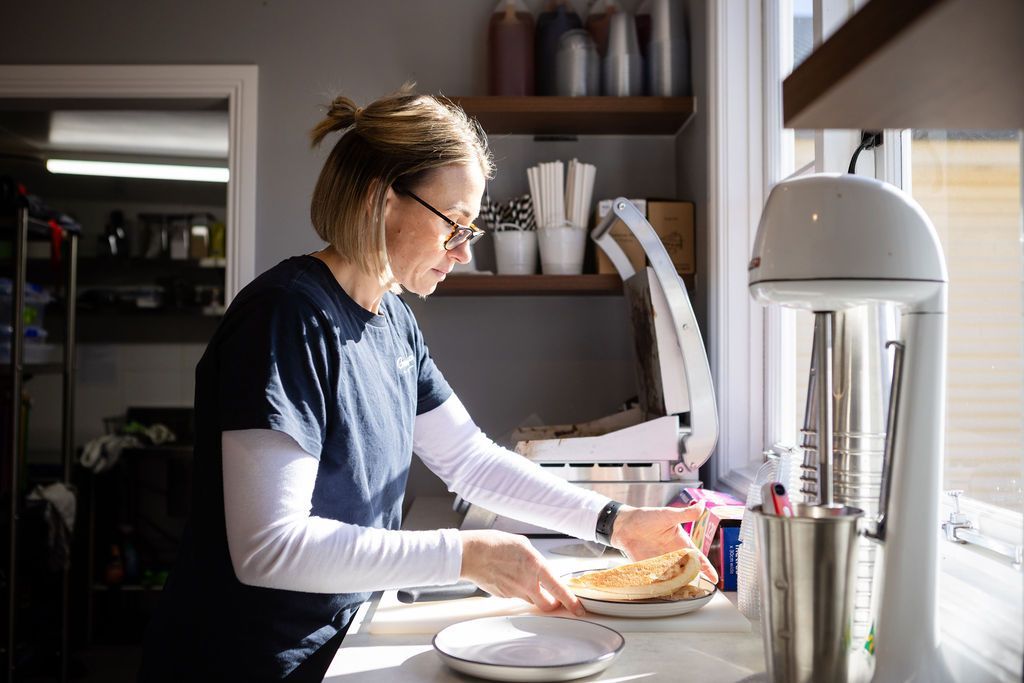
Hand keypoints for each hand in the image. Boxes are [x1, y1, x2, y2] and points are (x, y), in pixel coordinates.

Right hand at [459, 530, 584, 615]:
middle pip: (546, 604)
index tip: (579, 609)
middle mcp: (527, 583)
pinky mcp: (502, 596)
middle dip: (552, 603)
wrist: (470, 554)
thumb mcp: (522, 544)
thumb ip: (535, 559)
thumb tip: (539, 568)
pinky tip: (506, 575)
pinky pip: (515, 596)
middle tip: (552, 598)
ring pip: (530, 599)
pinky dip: (515, 589)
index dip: (571, 602)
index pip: (559, 590)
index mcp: (535, 566)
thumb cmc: (493, 544)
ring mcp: (514, 592)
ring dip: (531, 593)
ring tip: (519, 575)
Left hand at [609, 502, 718, 583]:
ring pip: (676, 577)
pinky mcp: (650, 568)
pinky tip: (667, 591)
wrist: (624, 525)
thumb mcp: (668, 515)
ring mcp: (662, 563)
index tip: (715, 578)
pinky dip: (664, 586)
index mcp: (681, 543)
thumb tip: (702, 505)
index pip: (698, 557)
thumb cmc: (646, 517)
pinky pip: (660, 580)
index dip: (707, 568)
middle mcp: (673, 555)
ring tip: (685, 592)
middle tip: (699, 588)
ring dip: (680, 584)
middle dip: (694, 579)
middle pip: (688, 571)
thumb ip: (686, 514)